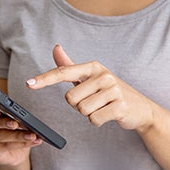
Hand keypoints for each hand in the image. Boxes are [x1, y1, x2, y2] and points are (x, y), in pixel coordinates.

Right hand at [0, 94, 40, 167]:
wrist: (15, 150)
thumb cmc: (13, 127)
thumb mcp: (14, 117)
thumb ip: (15, 114)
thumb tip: (25, 116)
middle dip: (5, 123)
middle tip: (17, 124)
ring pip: (0, 136)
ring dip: (18, 135)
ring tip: (32, 135)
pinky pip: (5, 146)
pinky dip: (21, 143)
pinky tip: (32, 141)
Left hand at [26, 44, 155, 131]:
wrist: (141, 108)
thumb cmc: (110, 92)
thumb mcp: (91, 77)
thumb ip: (70, 66)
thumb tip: (56, 48)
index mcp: (93, 67)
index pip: (63, 72)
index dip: (44, 79)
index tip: (28, 84)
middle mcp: (103, 75)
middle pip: (71, 98)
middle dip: (78, 105)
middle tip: (94, 102)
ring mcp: (113, 90)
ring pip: (82, 110)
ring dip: (89, 114)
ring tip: (102, 108)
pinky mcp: (120, 106)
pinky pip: (94, 119)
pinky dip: (98, 121)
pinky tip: (108, 115)